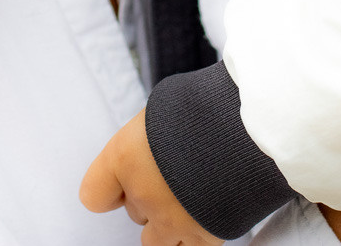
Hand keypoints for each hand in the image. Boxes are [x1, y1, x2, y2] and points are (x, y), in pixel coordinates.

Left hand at [80, 109, 221, 245]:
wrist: (246, 126)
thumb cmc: (204, 109)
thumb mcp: (161, 112)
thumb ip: (146, 142)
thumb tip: (150, 147)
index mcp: (124, 158)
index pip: (94, 195)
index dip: (109, 191)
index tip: (120, 186)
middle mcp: (143, 194)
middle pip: (134, 213)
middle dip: (150, 199)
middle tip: (175, 174)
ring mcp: (172, 220)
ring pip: (156, 241)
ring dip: (168, 224)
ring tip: (190, 197)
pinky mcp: (203, 237)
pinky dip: (194, 237)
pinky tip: (207, 212)